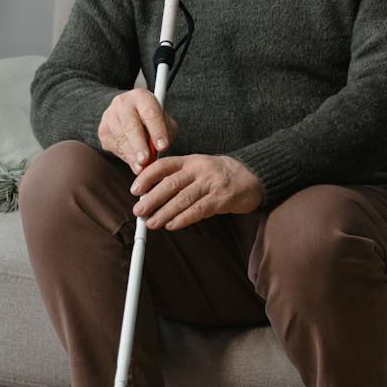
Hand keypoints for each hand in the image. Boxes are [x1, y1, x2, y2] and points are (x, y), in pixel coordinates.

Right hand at [98, 89, 179, 174]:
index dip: (157, 131)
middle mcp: (123, 103)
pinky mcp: (103, 130)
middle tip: (145, 160)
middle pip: (131, 125)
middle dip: (139, 145)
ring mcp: (110, 116)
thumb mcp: (164, 120)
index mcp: (141, 96)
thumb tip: (158, 151)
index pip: (150, 113)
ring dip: (131, 155)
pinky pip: (114, 146)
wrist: (128, 112)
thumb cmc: (151, 118)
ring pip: (121, 138)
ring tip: (141, 167)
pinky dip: (125, 156)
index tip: (163, 146)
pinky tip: (133, 161)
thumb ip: (165, 133)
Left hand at [129, 154, 264, 230]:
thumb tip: (149, 195)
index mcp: (190, 160)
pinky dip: (183, 219)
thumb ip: (177, 178)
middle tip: (139, 211)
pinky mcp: (222, 198)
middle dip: (152, 199)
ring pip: (183, 199)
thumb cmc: (218, 175)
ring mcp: (211, 183)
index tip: (135, 190)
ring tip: (152, 223)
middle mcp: (200, 169)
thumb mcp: (198, 168)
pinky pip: (199, 210)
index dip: (147, 177)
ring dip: (165, 213)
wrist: (251, 176)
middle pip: (171, 184)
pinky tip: (172, 225)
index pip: (164, 165)